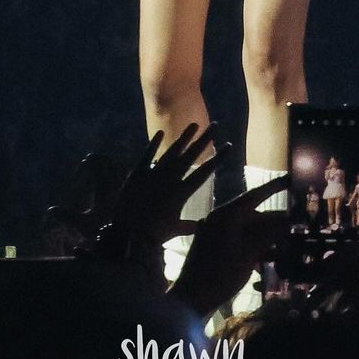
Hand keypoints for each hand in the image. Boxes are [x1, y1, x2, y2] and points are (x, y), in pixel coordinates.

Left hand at [110, 123, 225, 245]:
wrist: (129, 232)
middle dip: (204, 139)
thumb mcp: (174, 230)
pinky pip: (147, 154)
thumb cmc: (154, 234)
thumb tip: (203, 225)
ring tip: (194, 124)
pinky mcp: (138, 172)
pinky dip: (153, 144)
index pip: (205, 171)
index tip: (228, 145)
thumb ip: (189, 225)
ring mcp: (154, 173)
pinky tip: (160, 133)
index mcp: (182, 192)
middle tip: (214, 125)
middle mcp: (171, 178)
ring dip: (184, 137)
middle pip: (191, 155)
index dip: (217, 158)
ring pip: (172, 151)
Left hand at [169, 174, 287, 318]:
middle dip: (276, 223)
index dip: (274, 187)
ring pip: (250, 231)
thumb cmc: (220, 273)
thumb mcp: (248, 252)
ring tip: (290, 245)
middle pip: (254, 216)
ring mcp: (218, 235)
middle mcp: (221, 220)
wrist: (192, 299)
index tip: (290, 179)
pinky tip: (274, 258)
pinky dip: (257, 249)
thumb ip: (268, 234)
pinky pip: (241, 243)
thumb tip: (287, 220)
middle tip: (297, 225)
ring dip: (269, 238)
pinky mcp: (218, 250)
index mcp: (226, 215)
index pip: (254, 195)